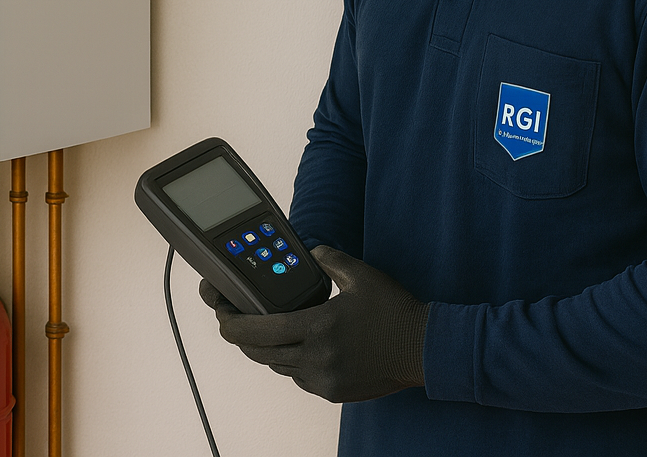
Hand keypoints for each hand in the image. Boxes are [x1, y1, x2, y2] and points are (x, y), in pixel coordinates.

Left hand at [199, 245, 428, 402]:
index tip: (221, 315)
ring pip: (278, 367)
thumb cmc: (395, 311)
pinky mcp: (335, 392)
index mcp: (318, 327)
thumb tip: (308, 254)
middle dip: (242, 337)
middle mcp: (316, 358)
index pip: (258, 331)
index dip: (231, 324)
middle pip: (260, 353)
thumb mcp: (360, 274)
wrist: (425, 348)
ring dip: (268, 350)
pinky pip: (299, 379)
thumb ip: (328, 259)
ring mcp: (325, 379)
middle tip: (235, 321)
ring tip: (269, 330)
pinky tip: (299, 348)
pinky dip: (292, 364)